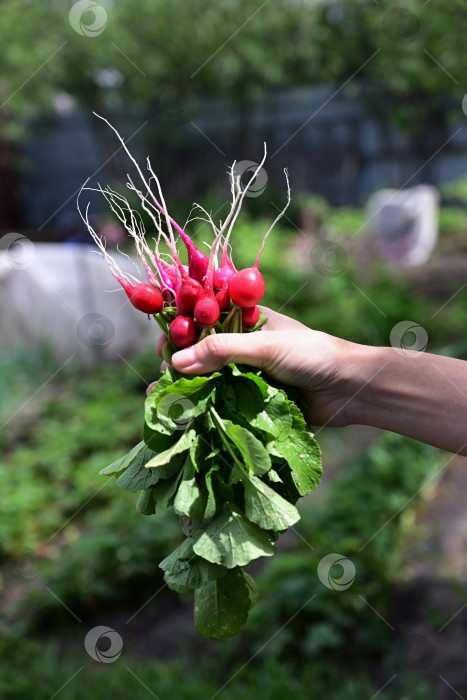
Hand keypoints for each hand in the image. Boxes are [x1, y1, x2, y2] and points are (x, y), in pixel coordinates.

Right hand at [156, 307, 361, 426]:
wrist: (351, 390)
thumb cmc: (313, 356)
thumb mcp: (266, 347)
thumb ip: (222, 350)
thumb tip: (176, 362)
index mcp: (246, 320)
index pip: (203, 319)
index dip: (181, 329)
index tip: (165, 347)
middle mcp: (243, 345)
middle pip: (200, 351)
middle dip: (179, 365)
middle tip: (165, 382)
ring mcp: (247, 373)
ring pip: (208, 379)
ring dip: (186, 389)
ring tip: (162, 404)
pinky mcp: (253, 399)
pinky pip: (222, 402)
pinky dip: (204, 408)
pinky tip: (184, 418)